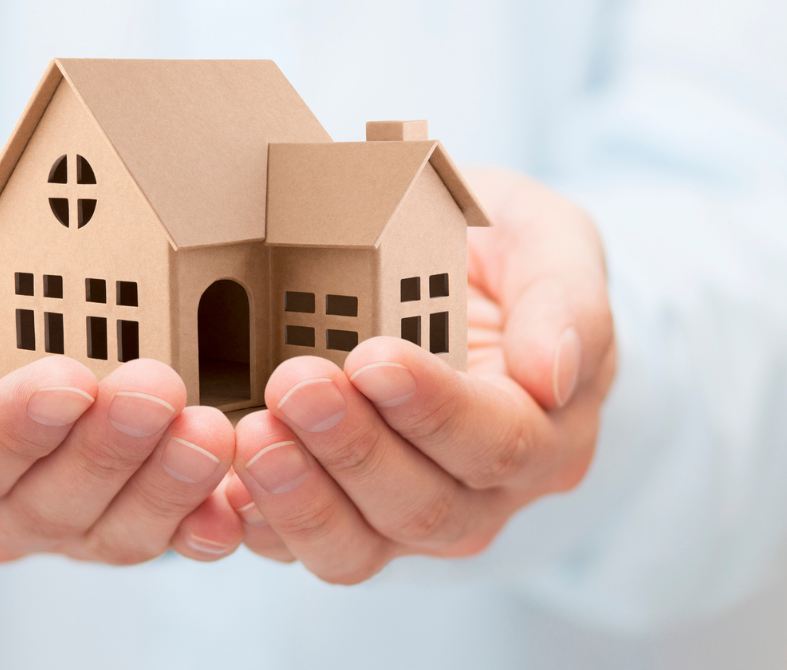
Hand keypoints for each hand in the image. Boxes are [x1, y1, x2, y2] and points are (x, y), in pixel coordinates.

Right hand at [0, 148, 241, 563]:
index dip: (14, 426)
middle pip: (40, 503)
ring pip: (107, 529)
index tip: (70, 380)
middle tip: (160, 387)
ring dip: (164, 487)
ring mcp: (50, 509)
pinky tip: (234, 505)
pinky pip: (160, 533)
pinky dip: (199, 525)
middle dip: (106, 449)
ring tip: (211, 429)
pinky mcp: (118, 502)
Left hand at [226, 168, 615, 581]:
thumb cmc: (503, 259)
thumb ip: (566, 299)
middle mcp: (479, 495)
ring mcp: (403, 517)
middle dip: (352, 447)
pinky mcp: (337, 517)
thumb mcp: (550, 242)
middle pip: (420, 503)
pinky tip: (221, 484)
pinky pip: (296, 545)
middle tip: (295, 384)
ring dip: (299, 496)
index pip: (495, 440)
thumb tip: (554, 373)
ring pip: (356, 545)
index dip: (433, 407)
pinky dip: (255, 523)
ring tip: (251, 434)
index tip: (374, 357)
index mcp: (544, 434)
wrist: (451, 282)